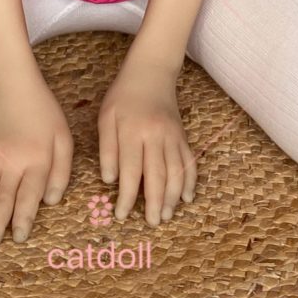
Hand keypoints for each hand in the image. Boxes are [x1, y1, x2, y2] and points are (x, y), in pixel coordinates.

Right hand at [0, 74, 72, 248]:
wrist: (17, 86)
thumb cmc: (45, 114)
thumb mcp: (64, 138)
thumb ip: (61, 171)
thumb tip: (51, 202)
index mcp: (37, 160)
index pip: (29, 196)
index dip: (24, 219)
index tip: (20, 238)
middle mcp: (12, 161)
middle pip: (2, 198)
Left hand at [98, 54, 195, 226]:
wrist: (151, 73)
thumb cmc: (123, 96)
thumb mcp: (106, 118)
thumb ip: (107, 149)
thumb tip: (110, 180)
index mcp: (132, 132)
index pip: (130, 172)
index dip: (127, 197)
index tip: (121, 215)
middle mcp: (156, 136)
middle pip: (158, 176)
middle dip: (155, 203)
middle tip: (152, 223)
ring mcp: (173, 136)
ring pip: (177, 172)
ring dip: (173, 197)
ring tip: (167, 216)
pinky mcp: (183, 136)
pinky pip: (190, 161)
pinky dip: (190, 181)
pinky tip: (187, 197)